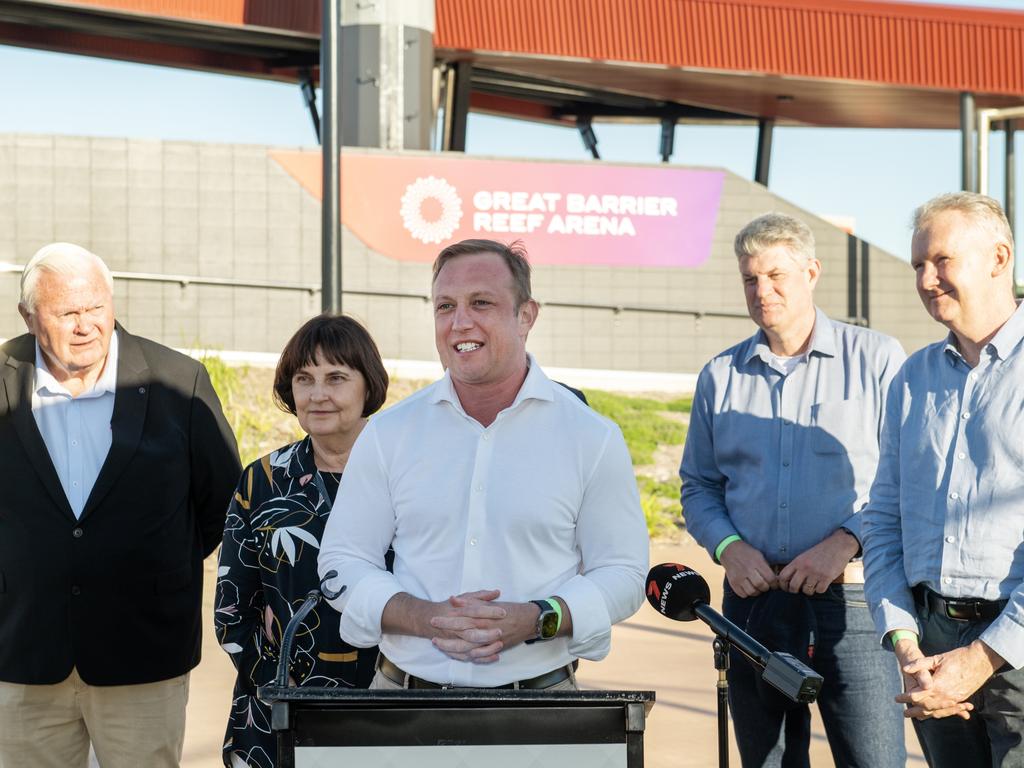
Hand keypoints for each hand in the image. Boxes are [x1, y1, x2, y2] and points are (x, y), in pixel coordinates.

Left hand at [430, 595, 549, 662]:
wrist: (528, 620)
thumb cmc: (510, 609)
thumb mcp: (491, 602)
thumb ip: (472, 601)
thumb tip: (454, 599)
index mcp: (485, 615)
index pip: (463, 617)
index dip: (448, 618)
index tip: (434, 618)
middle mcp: (486, 629)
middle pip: (462, 632)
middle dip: (446, 633)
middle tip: (433, 634)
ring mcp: (490, 641)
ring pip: (468, 647)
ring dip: (452, 647)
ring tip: (439, 645)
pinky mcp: (494, 649)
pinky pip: (477, 656)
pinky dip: (466, 657)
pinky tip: (455, 656)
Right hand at [720, 540, 776, 597]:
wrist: (728, 550)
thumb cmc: (747, 553)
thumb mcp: (759, 555)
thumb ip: (766, 567)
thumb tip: (775, 580)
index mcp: (756, 562)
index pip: (770, 578)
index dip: (774, 584)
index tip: (774, 585)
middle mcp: (747, 570)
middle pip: (761, 585)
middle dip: (766, 588)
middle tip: (766, 586)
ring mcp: (739, 577)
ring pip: (752, 592)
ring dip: (757, 592)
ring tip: (757, 587)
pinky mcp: (733, 583)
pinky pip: (743, 594)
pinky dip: (747, 593)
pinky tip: (748, 587)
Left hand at [777, 529, 858, 594]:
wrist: (838, 546)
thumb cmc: (821, 551)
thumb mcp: (804, 556)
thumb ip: (796, 567)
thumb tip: (788, 580)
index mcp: (797, 561)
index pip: (782, 577)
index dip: (783, 585)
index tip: (786, 587)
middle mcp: (805, 568)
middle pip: (793, 586)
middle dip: (795, 591)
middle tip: (799, 589)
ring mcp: (816, 573)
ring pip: (806, 591)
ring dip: (809, 590)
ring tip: (812, 585)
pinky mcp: (827, 578)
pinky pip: (819, 591)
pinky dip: (820, 589)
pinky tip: (821, 583)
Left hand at [892, 637, 968, 719]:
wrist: (981, 661)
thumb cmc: (957, 657)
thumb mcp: (936, 658)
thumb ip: (919, 664)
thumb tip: (905, 668)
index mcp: (937, 685)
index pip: (917, 696)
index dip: (906, 697)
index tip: (897, 698)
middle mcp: (946, 695)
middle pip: (926, 707)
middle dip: (914, 710)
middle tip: (905, 713)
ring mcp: (955, 698)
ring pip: (938, 711)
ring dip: (926, 714)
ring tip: (917, 717)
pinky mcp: (962, 698)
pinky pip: (948, 709)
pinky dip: (940, 713)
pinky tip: (935, 714)